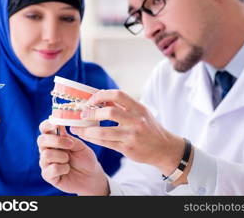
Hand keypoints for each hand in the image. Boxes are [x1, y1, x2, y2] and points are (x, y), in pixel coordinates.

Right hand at [37, 120, 108, 194]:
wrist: (91, 176)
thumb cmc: (86, 159)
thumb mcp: (80, 146)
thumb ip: (69, 137)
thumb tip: (59, 125)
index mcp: (55, 139)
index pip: (44, 129)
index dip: (46, 125)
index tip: (55, 124)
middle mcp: (47, 150)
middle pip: (41, 140)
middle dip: (56, 141)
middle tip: (70, 144)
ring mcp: (46, 163)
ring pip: (46, 155)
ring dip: (62, 156)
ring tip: (69, 160)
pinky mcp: (48, 176)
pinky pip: (51, 169)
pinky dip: (63, 168)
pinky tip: (67, 169)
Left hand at [70, 90, 185, 176]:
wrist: (164, 148)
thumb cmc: (149, 128)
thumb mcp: (141, 112)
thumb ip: (123, 106)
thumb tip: (101, 97)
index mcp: (139, 108)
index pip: (118, 95)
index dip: (101, 95)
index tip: (91, 99)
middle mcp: (136, 121)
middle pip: (110, 112)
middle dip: (92, 113)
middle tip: (83, 114)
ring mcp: (131, 136)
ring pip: (104, 132)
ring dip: (88, 130)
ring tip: (79, 128)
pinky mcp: (127, 148)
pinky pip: (105, 143)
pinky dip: (93, 139)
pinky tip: (87, 136)